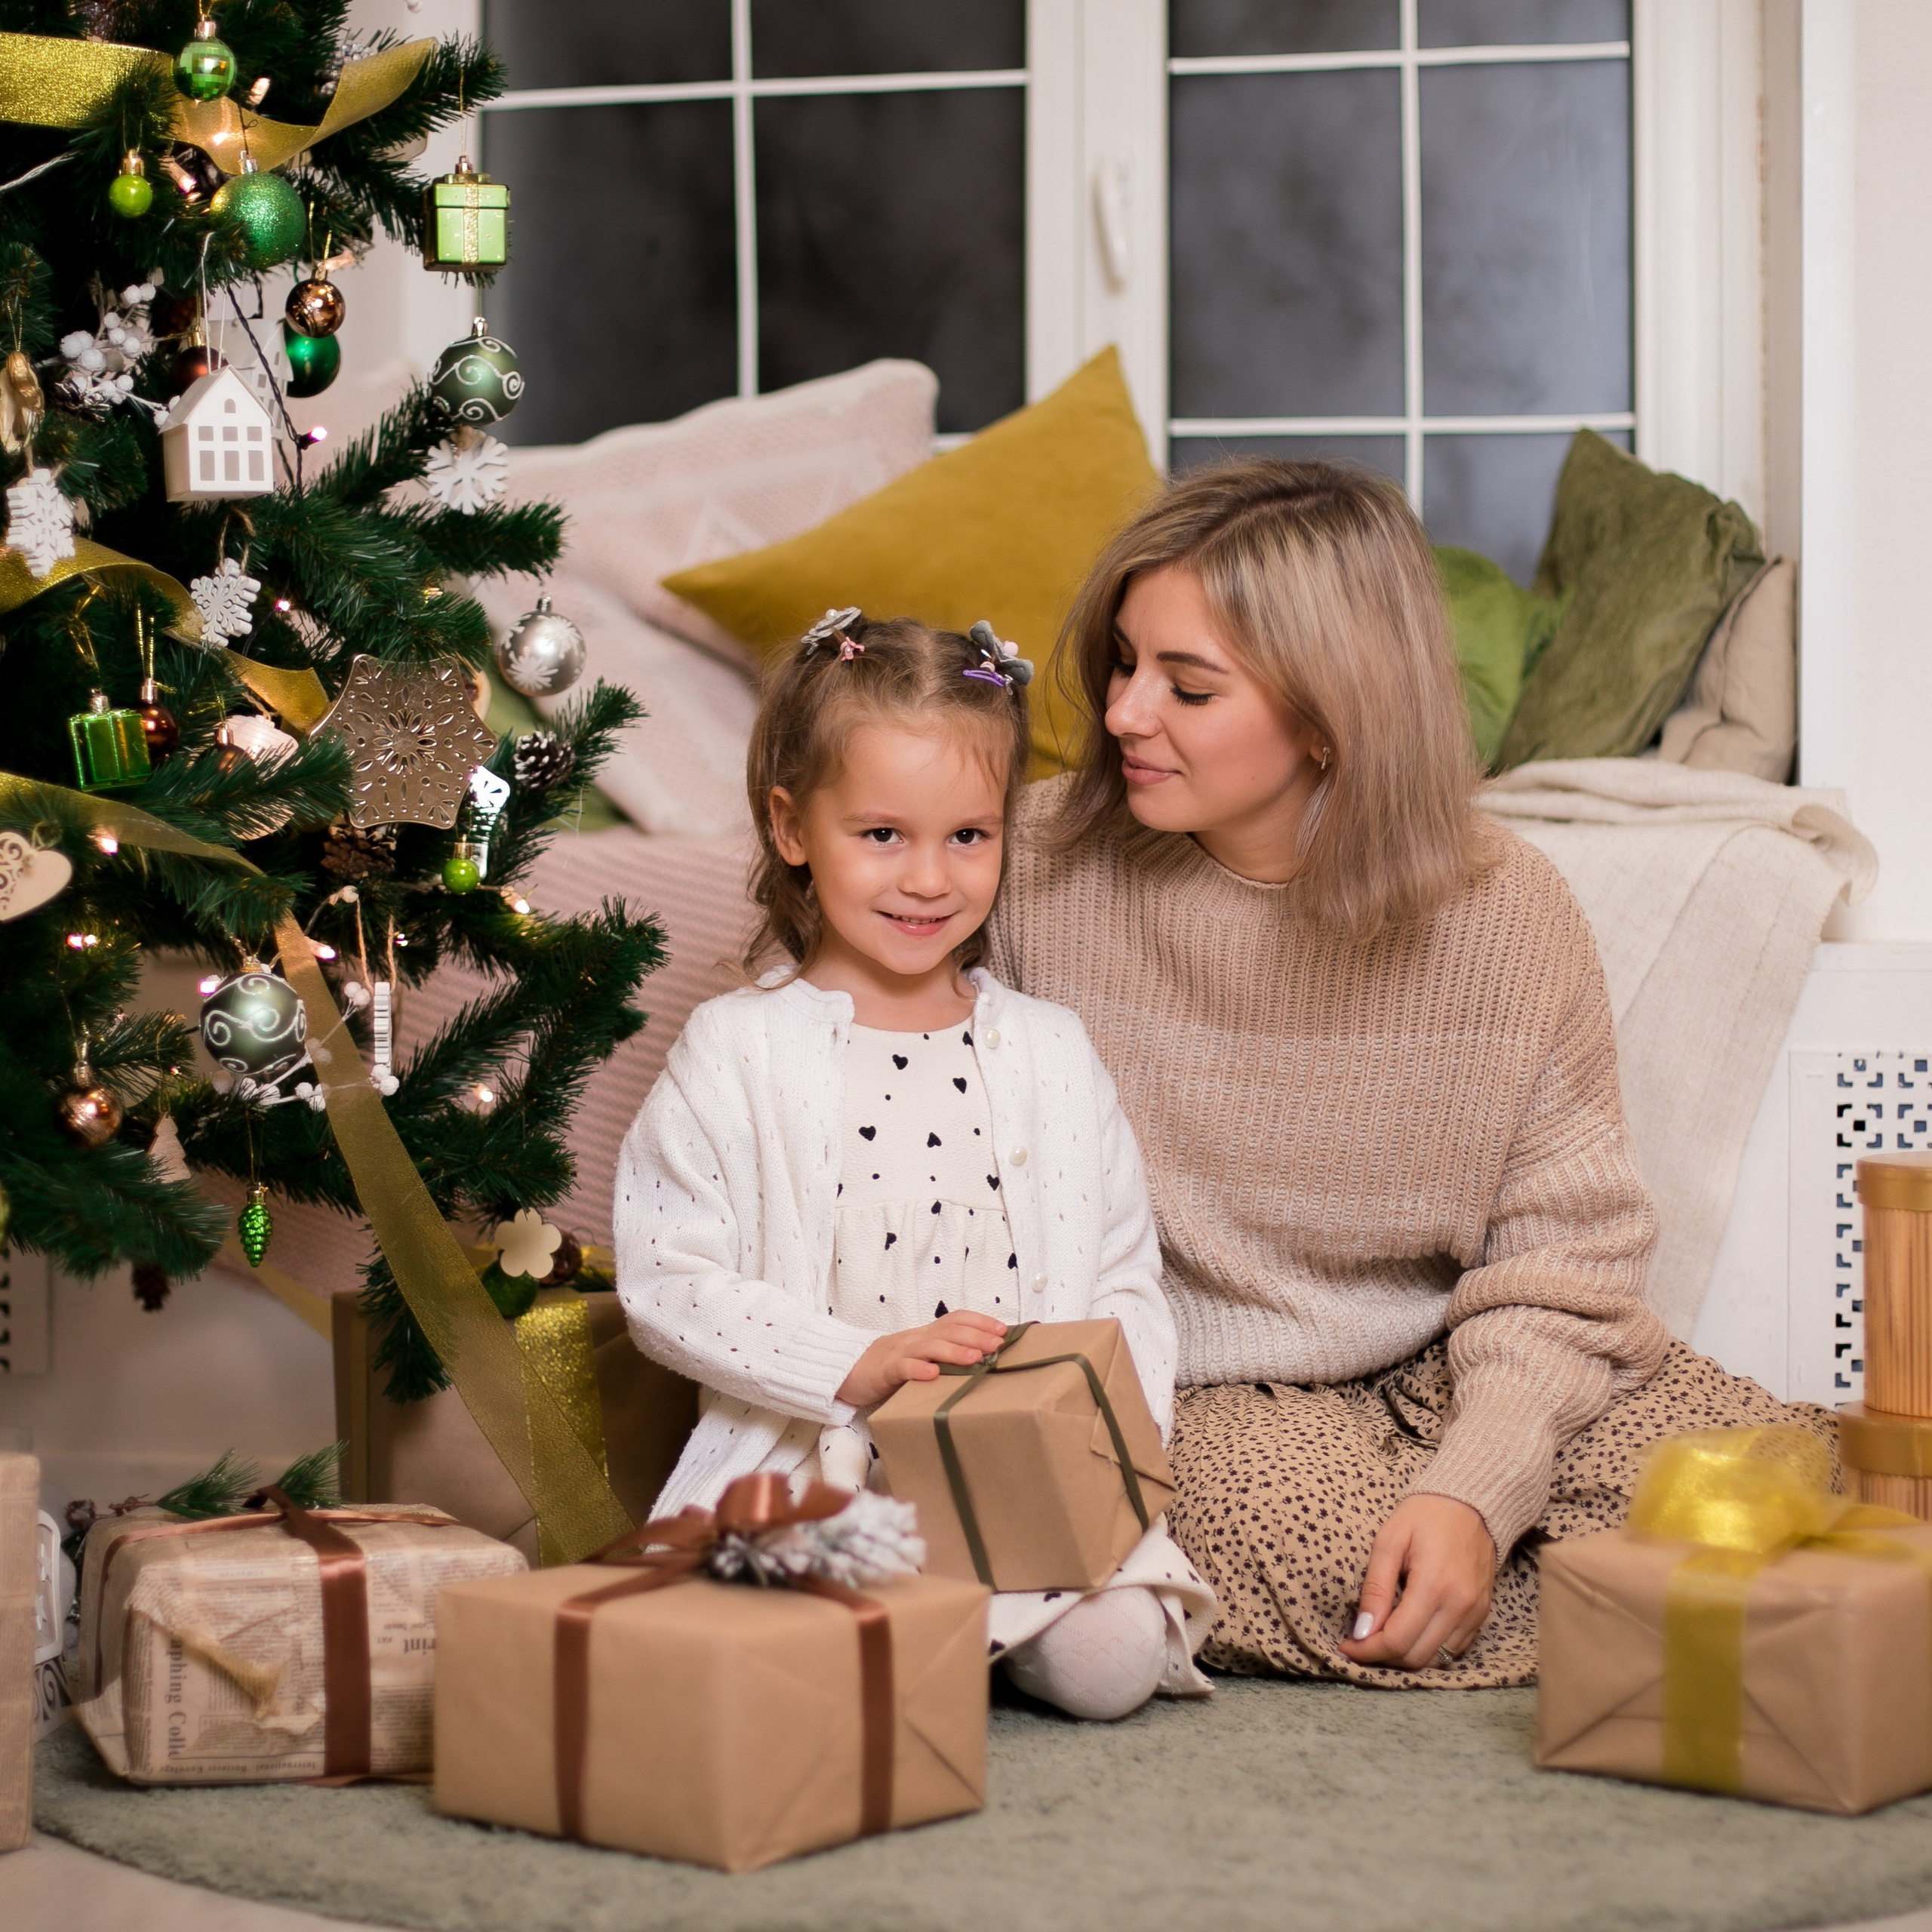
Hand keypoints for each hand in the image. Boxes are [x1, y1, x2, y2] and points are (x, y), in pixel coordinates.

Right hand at [836, 1310, 1008, 1408]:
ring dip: (954, 1352)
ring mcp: (900, 1352)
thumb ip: (944, 1353)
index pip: (956, 1319)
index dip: (980, 1321)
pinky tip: (932, 1375)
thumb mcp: (921, 1355)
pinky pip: (902, 1367)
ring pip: (929, 1347)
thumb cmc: (892, 1366)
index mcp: (927, 1334)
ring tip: (974, 1359)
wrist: (850, 1369)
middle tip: (997, 1346)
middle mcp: (917, 1339)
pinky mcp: (885, 1370)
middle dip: (976, 1336)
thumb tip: (983, 1358)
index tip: (1004, 1330)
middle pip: (948, 1331)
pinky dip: (917, 1370)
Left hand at [1337, 1493, 1495, 1670]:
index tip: (1347, 1646)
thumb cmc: (1424, 1515)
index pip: (1398, 1640)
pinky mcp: (1482, 1614)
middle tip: (1361, 1642)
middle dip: (1383, 1657)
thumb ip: (1376, 1588)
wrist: (1471, 1503)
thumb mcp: (1389, 1541)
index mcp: (1434, 1586)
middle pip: (1416, 1657)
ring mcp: (1475, 1613)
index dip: (1368, 1650)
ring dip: (1405, 1657)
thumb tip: (1362, 1631)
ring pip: (1437, 1660)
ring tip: (1383, 1638)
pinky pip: (1454, 1650)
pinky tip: (1410, 1632)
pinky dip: (1428, 1650)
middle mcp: (1459, 1607)